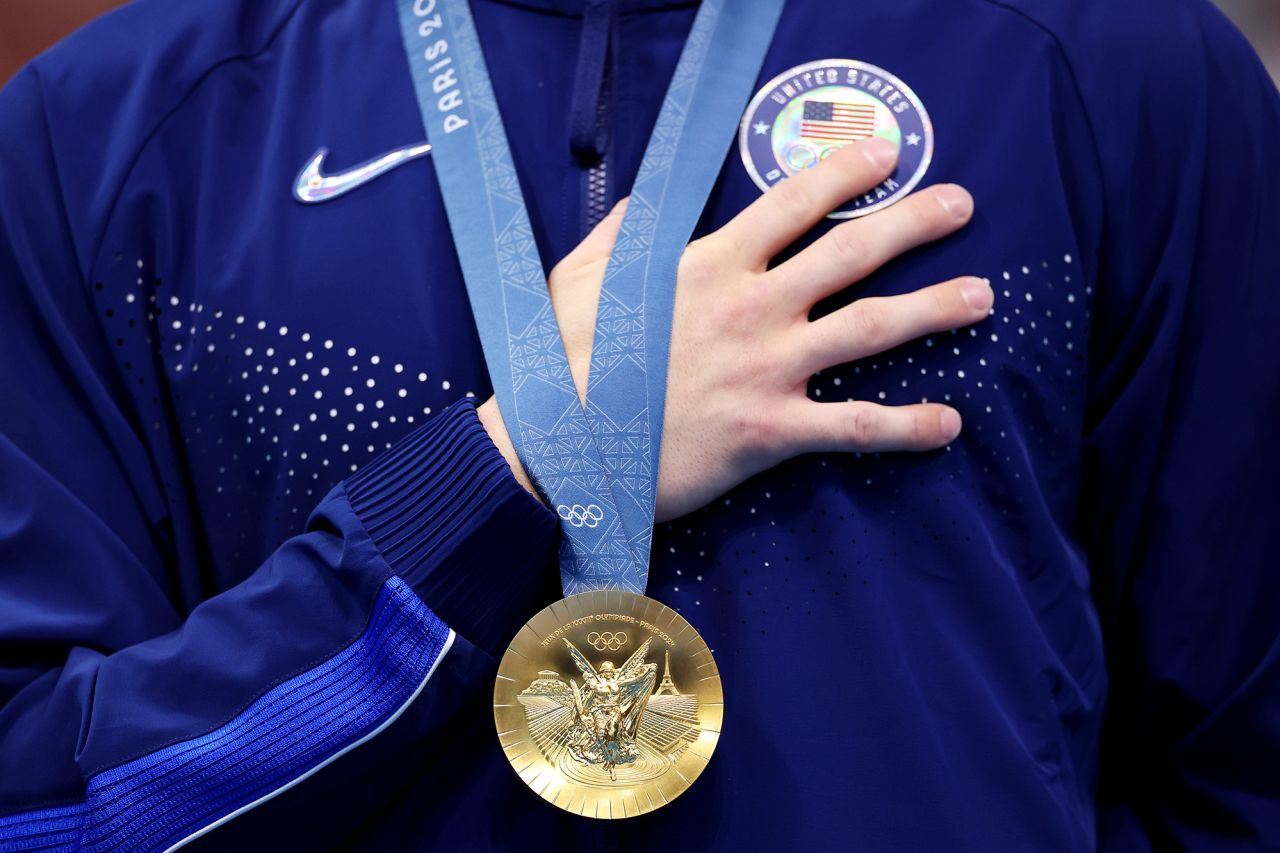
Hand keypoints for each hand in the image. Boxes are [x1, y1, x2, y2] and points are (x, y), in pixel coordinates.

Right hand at [481, 137, 990, 521]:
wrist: (558, 445)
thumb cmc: (563, 361)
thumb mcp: (579, 279)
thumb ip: (621, 234)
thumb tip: (642, 202)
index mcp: (707, 264)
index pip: (792, 204)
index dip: (846, 174)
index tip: (888, 154)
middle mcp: (750, 306)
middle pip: (851, 253)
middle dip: (913, 221)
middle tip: (961, 204)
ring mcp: (765, 368)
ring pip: (869, 329)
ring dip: (932, 309)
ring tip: (982, 297)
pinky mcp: (769, 431)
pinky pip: (853, 425)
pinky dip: (905, 426)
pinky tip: (949, 422)